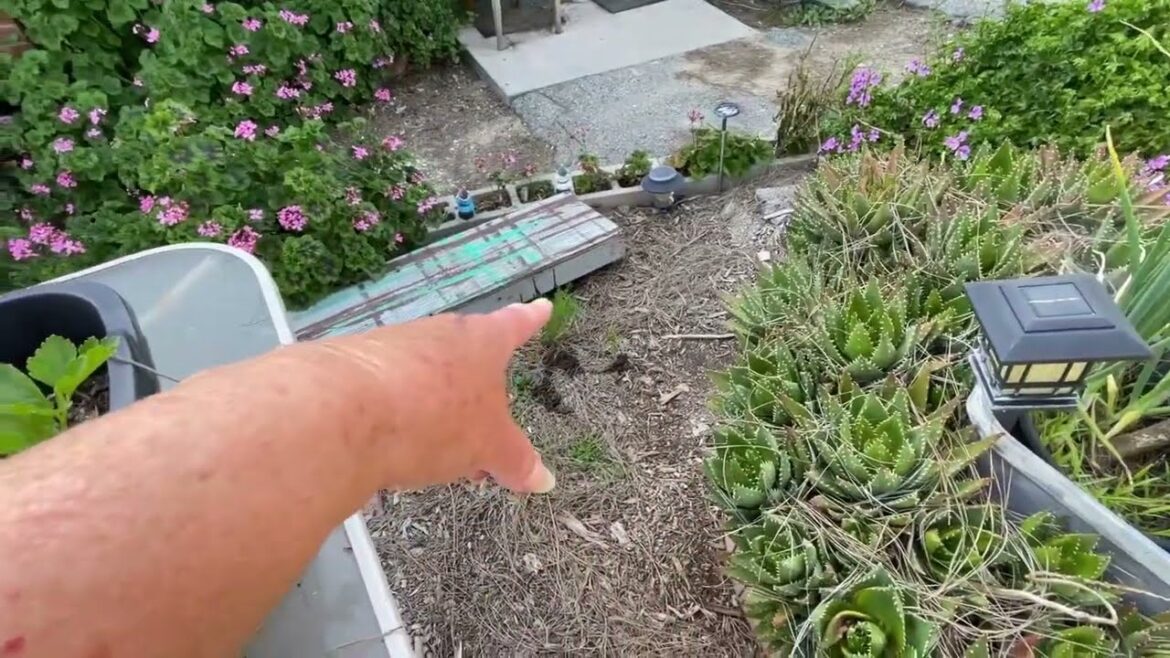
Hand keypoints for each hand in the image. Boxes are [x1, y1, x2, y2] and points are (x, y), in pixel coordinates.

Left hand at [308, 299, 555, 492]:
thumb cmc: (433, 418)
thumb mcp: (487, 448)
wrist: (338, 415)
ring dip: (432, 410)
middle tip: (483, 425)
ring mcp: (389, 349)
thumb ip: (515, 461)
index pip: (512, 326)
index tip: (539, 308)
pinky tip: (389, 452)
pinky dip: (394, 419)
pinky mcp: (350, 372)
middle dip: (474, 391)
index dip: (528, 321)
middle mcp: (435, 336)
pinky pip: (384, 394)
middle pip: (463, 357)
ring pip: (422, 378)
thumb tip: (544, 479)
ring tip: (433, 452)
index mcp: (480, 342)